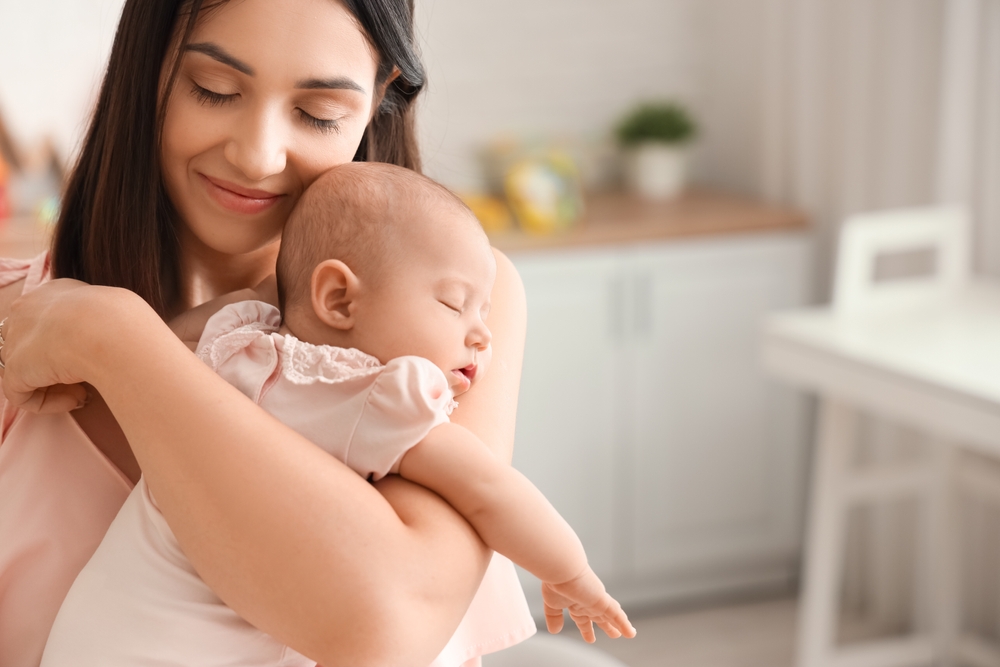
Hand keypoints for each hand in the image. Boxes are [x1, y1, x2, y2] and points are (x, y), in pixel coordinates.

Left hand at [0, 279, 142, 412]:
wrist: (109, 327)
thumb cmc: (121, 320)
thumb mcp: (112, 311)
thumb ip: (96, 323)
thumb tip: (107, 342)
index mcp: (51, 292)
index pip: (43, 321)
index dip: (63, 345)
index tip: (91, 357)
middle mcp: (25, 309)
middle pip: (28, 345)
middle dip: (53, 366)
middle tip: (83, 379)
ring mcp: (16, 338)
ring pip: (25, 371)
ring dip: (54, 386)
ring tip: (85, 392)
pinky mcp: (15, 368)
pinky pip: (22, 395)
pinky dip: (47, 403)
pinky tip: (78, 399)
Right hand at [541, 567, 635, 642]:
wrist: (562, 569)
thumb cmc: (555, 580)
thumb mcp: (552, 604)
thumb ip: (554, 617)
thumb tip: (554, 630)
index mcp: (575, 603)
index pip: (583, 618)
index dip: (587, 629)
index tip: (591, 638)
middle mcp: (587, 602)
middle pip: (600, 617)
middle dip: (607, 626)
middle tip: (615, 634)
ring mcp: (597, 602)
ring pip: (611, 616)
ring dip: (619, 625)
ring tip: (629, 633)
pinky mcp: (603, 602)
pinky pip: (617, 616)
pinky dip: (624, 625)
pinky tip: (631, 633)